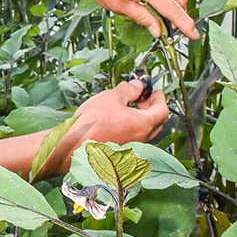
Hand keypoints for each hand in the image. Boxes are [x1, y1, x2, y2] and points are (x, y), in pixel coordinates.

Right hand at [46, 79, 169, 175]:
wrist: (73, 144)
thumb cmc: (92, 123)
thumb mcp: (112, 96)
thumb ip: (129, 89)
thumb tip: (137, 86)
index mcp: (144, 124)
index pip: (163, 110)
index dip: (160, 98)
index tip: (155, 91)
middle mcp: (141, 138)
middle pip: (157, 122)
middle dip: (152, 107)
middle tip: (144, 97)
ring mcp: (131, 146)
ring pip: (145, 130)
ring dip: (142, 117)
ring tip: (129, 106)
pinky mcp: (120, 150)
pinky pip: (134, 136)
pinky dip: (132, 126)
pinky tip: (118, 118)